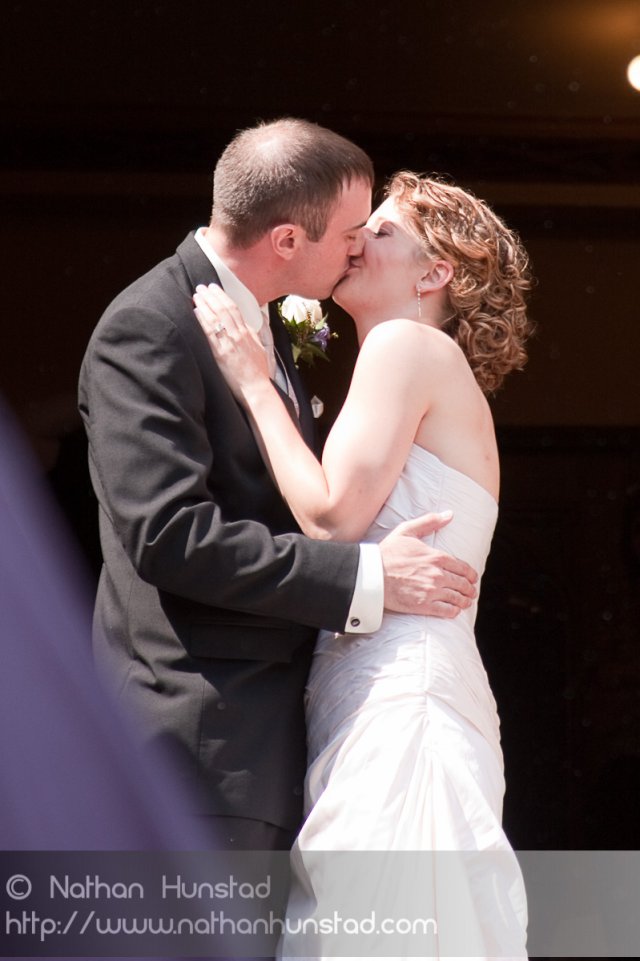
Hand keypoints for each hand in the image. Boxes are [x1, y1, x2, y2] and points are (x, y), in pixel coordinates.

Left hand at [193, 284, 270, 398]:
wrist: (256, 388)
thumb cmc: (258, 372)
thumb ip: (251, 335)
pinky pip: (210, 333)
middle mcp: (239, 335)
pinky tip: (196, 312)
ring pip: (216, 318)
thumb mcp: (258, 348)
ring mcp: (229, 343)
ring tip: (196, 295)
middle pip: (224, 309)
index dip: (222, 296)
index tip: (214, 288)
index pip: (234, 309)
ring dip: (205, 304)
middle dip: (212, 296)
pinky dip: (203, 320)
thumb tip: (245, 326)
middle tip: (201, 287)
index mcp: (247, 333)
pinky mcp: (221, 354)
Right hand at [379, 511, 477, 617]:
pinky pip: (446, 611)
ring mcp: (431, 591)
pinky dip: (453, 612)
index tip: (473, 578)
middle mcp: (437, 574)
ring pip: (457, 598)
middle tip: (471, 592)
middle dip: (469, 589)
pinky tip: (454, 611)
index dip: (471, 574)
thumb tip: (449, 514)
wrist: (371, 575)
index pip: (462, 567)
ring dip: (464, 601)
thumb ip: (429, 521)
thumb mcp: (407, 530)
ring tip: (466, 602)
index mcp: (436, 557)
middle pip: (462, 584)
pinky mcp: (423, 605)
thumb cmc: (387, 552)